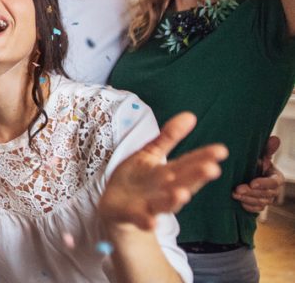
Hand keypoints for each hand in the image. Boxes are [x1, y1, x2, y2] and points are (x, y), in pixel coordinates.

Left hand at [100, 112, 227, 230]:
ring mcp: (149, 204)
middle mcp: (164, 189)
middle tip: (212, 169)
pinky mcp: (132, 215)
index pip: (189, 163)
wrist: (116, 207)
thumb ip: (169, 137)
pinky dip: (146, 221)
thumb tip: (190, 114)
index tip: (221, 150)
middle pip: (182, 182)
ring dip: (173, 199)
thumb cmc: (138, 178)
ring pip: (164, 202)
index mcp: (169, 173)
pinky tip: (151, 222)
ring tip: (182, 194)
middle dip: (195, 176)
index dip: (204, 156)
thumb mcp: (150, 153)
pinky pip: (140, 219)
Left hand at [232, 136, 284, 211]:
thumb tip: (275, 138)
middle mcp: (274, 190)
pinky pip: (256, 209)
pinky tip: (238, 202)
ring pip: (261, 202)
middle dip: (252, 192)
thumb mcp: (261, 155)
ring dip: (247, 199)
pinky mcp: (258, 205)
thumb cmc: (255, 163)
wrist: (245, 174)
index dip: (264, 183)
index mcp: (276, 177)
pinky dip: (247, 206)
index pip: (274, 182)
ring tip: (234, 194)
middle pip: (267, 194)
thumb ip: (268, 149)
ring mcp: (266, 199)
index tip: (252, 182)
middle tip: (238, 189)